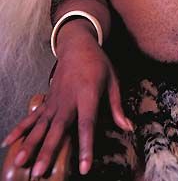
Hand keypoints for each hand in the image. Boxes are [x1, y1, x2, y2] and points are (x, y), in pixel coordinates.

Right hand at [1, 29, 132, 176]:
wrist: (77, 46)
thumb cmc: (98, 64)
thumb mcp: (113, 80)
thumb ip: (117, 106)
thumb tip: (128, 127)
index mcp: (87, 95)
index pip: (87, 124)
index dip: (86, 145)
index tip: (84, 166)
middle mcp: (68, 100)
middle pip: (58, 128)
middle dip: (49, 150)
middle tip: (40, 171)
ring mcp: (54, 101)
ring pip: (41, 125)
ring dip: (30, 144)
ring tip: (20, 162)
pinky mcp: (47, 101)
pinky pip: (31, 117)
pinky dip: (19, 129)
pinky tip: (8, 143)